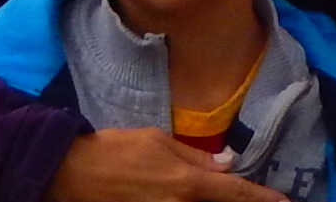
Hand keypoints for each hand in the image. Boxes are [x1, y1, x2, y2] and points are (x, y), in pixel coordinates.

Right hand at [48, 128, 282, 201]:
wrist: (71, 174)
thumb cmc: (114, 150)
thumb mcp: (157, 140)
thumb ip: (196, 156)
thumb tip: (227, 164)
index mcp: (187, 184)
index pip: (237, 194)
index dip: (264, 199)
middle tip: (261, 199)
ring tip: (230, 197)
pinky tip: (197, 198)